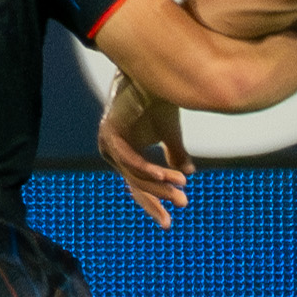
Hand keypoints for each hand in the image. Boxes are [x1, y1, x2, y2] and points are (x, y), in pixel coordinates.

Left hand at [99, 80, 194, 227]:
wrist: (153, 74)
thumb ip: (175, 155)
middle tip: (178, 211)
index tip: (169, 221)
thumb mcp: (170, 134)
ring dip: (160, 184)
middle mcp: (112, 152)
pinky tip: (168, 176)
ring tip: (181, 192)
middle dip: (158, 199)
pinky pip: (131, 160)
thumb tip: (188, 175)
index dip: (154, 203)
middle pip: (135, 185)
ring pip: (135, 175)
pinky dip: (151, 169)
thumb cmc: (159, 101)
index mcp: (124, 155)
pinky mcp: (110, 133)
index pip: (137, 186)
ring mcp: (108, 143)